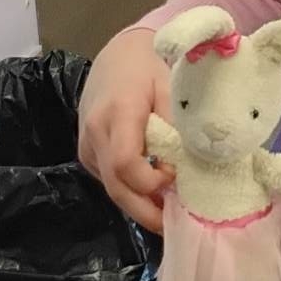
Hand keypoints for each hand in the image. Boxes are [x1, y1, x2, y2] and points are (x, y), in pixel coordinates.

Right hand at [79, 26, 174, 235]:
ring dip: (140, 204)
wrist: (118, 55)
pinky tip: (155, 193)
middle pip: (116, 187)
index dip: (151, 181)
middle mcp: (95, 134)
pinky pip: (110, 180)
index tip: (176, 177)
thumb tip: (192, 165)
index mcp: (117, 113)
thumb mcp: (171, 86)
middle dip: (145, 212)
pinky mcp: (88, 153)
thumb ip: (178, 124)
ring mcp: (87, 146)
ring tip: (170, 212)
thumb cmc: (150, 66)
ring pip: (112, 188)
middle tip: (174, 225)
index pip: (125, 163)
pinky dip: (132, 191)